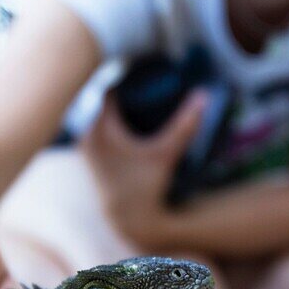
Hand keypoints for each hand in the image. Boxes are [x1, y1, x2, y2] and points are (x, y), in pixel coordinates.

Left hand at [81, 90, 205, 248]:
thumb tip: (204, 95)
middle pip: (102, 97)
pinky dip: (111, 116)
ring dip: (116, 102)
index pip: (110, 88)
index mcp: (100, 128)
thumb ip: (185, 125)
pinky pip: (96, 123)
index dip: (127, 76)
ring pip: (98, 111)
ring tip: (140, 88)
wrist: (128, 220)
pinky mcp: (89, 154)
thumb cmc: (146, 188)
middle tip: (147, 75)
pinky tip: (129, 110)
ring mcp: (85, 144)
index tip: (144, 67)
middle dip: (123, 87)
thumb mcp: (166, 155)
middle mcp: (86, 133)